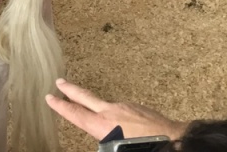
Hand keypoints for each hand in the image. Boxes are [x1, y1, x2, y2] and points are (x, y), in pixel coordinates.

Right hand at [45, 79, 187, 140]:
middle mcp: (111, 112)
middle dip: (71, 90)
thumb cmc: (144, 148)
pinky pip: (125, 112)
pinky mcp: (140, 109)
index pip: (75, 114)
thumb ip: (106, 143)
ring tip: (101, 119)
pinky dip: (121, 117)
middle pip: (85, 98)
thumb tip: (101, 138)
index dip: (60, 106)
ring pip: (108, 107)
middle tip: (60, 81)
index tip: (49, 97)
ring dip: (101, 109)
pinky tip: (127, 127)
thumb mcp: (115, 149)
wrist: (176, 142)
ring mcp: (126, 108)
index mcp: (102, 125)